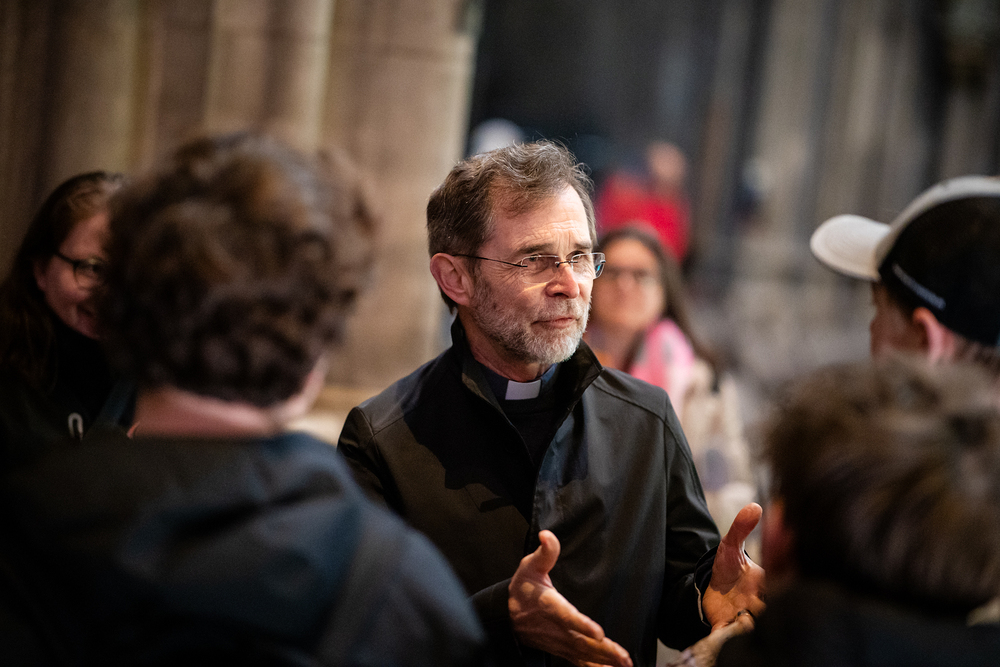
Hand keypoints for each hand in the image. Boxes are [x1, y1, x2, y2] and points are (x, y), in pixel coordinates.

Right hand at [509, 530, 632, 666]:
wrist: (506, 616)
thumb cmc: (522, 589)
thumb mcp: (529, 567)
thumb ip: (544, 553)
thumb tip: (548, 535)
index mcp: (548, 605)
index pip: (566, 616)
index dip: (581, 625)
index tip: (598, 632)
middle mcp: (554, 628)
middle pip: (580, 641)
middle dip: (603, 650)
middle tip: (623, 656)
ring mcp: (558, 641)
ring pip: (583, 654)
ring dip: (604, 661)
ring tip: (624, 664)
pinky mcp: (562, 649)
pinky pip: (579, 662)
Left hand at [702, 503, 765, 630]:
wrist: (710, 587)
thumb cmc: (727, 567)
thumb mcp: (730, 545)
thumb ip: (741, 528)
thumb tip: (754, 506)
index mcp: (766, 583)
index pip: (778, 586)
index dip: (772, 587)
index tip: (763, 583)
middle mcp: (760, 603)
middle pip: (769, 610)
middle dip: (761, 607)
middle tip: (752, 600)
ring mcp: (745, 617)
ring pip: (753, 626)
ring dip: (748, 623)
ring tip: (741, 617)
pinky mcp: (728, 627)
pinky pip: (729, 636)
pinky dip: (726, 635)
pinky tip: (722, 631)